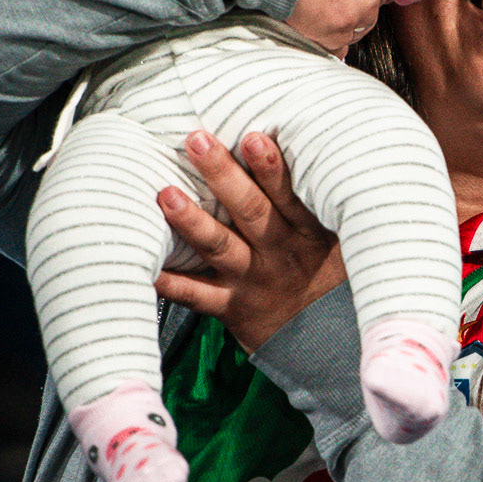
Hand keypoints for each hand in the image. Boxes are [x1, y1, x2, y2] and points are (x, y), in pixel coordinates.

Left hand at [153, 130, 346, 353]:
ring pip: (219, 246)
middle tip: (197, 141)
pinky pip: (194, 295)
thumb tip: (307, 141)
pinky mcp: (230, 306)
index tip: (253, 138)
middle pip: (249, 210)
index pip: (289, 195)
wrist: (325, 344)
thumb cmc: (325, 273)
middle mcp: (277, 253)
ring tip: (166, 194)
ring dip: (191, 220)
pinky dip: (168, 282)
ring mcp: (251, 280)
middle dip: (222, 174)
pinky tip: (145, 265)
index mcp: (306, 232)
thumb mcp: (337, 235)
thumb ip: (315, 198)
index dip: (271, 167)